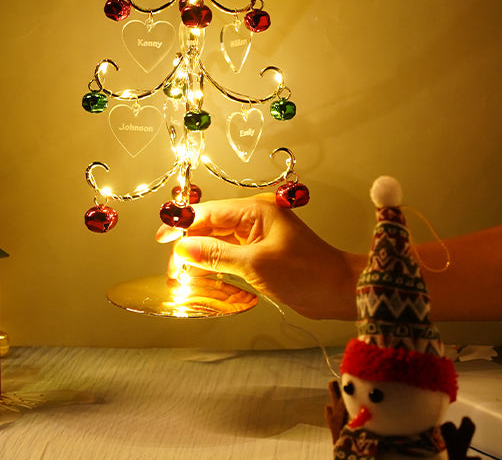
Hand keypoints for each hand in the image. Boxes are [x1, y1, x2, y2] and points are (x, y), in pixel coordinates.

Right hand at [155, 194, 358, 319]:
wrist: (338, 290)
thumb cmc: (306, 273)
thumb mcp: (256, 264)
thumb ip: (216, 255)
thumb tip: (182, 249)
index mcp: (254, 210)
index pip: (209, 212)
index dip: (183, 224)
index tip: (162, 238)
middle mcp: (254, 219)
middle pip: (210, 226)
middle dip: (188, 244)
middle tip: (172, 268)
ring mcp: (257, 236)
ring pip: (218, 241)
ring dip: (199, 255)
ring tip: (180, 275)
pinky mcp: (260, 253)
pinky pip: (229, 253)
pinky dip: (214, 263)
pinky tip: (200, 274)